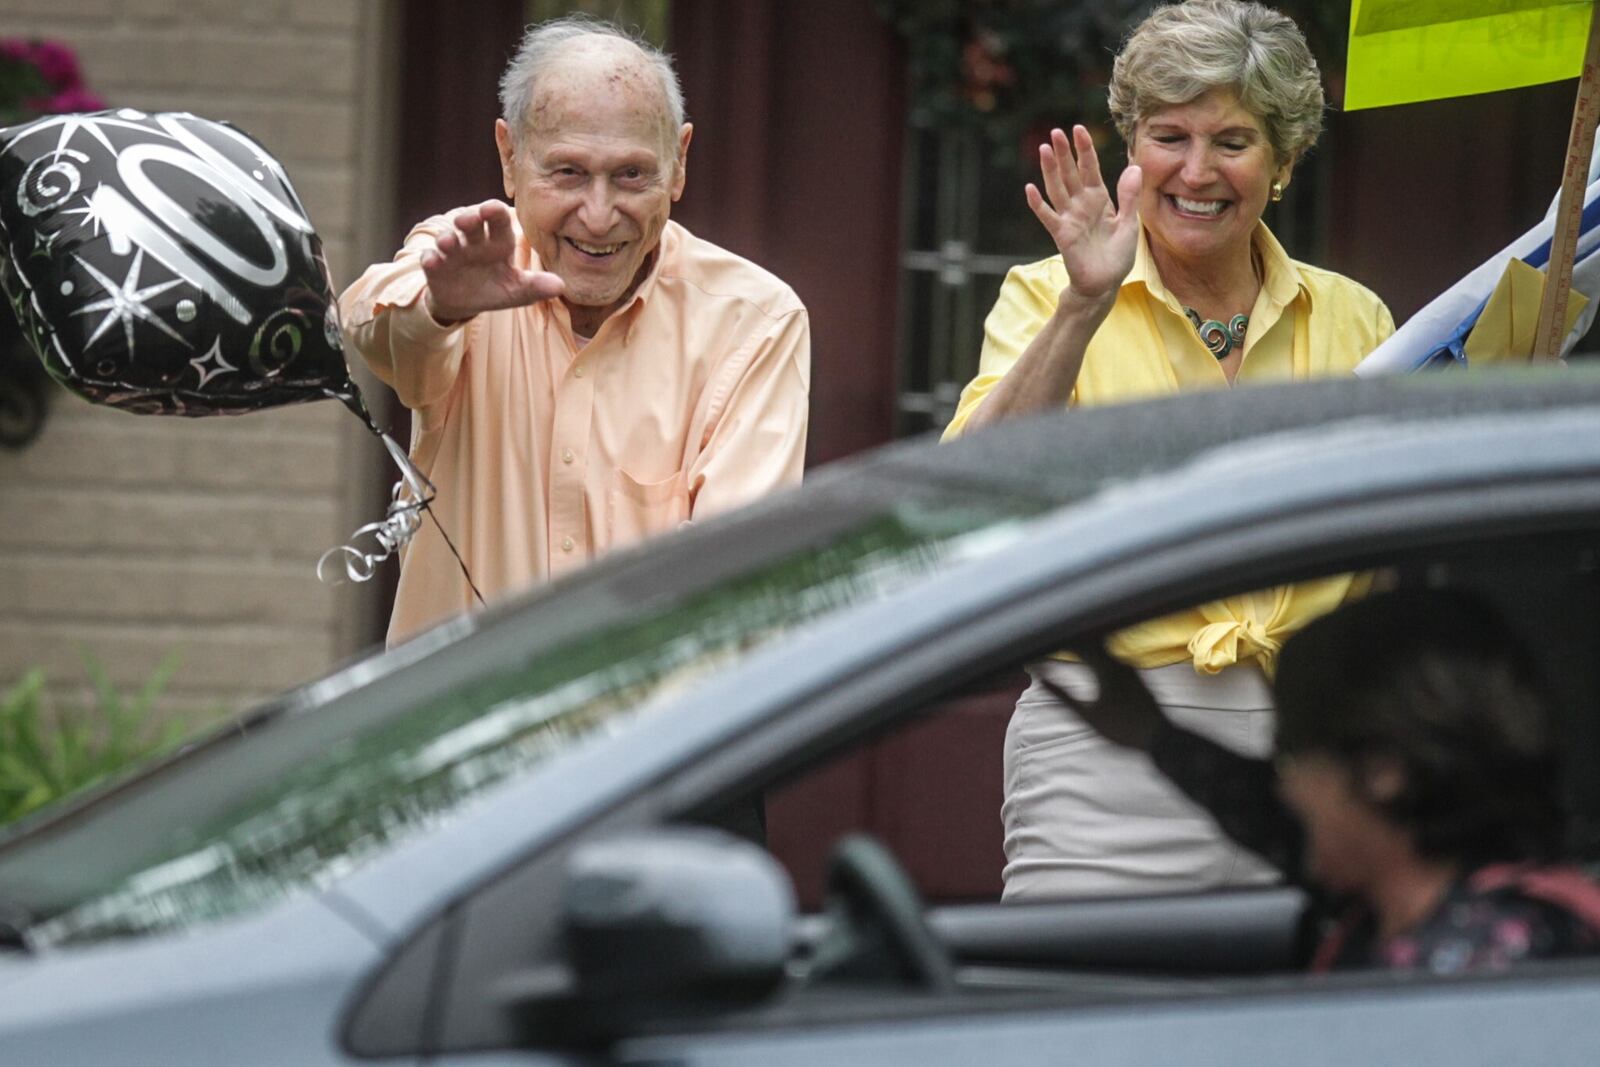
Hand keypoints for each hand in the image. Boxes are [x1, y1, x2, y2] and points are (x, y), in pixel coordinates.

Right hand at [420, 200, 565, 323]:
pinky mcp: (435, 267)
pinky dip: (430, 260)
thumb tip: (560, 285)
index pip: (498, 223)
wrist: (466, 303)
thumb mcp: (517, 290)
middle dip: (468, 219)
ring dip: (447, 238)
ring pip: (449, 239)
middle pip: (471, 225)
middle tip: (467, 220)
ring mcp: (453, 253)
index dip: (495, 214)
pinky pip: (430, 259)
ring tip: (448, 241)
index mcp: (497, 244)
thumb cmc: (496, 288)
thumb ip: (536, 286)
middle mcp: (474, 242)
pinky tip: (431, 261)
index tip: (493, 208)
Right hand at [1025, 126, 1141, 303]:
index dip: (1084, 150)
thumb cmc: (1117, 256)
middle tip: (1056, 132)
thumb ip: (1130, 196)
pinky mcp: (1062, 234)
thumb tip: (1135, 167)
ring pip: (1057, 189)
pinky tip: (1030, 189)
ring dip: (1050, 170)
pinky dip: (1038, 204)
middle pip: (1070, 174)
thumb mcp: (1129, 223)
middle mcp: (1082, 205)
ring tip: (1044, 149)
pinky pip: (1048, 216)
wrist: (1105, 284)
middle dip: (1063, 153)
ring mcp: (1070, 218)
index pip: (1090, 169)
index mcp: (1100, 200)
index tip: (1079, 129)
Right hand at [1030, 642, 1166, 750]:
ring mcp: (1127, 665)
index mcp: (1104, 667)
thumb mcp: (1087, 716)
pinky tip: (1087, 660)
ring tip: (1064, 647)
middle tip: (1048, 640)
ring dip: (1081, 644)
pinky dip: (1094, 653)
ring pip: (1100, 645)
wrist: (1159, 736)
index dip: (1055, 640)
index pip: (1075, 643)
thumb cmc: (1122, 729)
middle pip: (1088, 639)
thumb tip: (1041, 678)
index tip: (1038, 641)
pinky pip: (1108, 654)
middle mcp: (1117, 660)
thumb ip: (1062, 695)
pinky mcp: (1132, 672)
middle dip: (1068, 638)